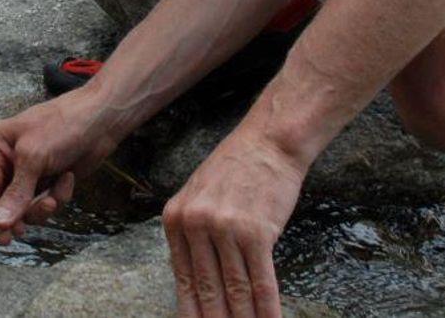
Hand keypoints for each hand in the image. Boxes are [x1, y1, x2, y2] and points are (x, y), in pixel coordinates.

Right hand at [0, 92, 114, 241]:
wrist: (101, 120)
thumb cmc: (63, 126)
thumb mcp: (34, 157)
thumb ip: (16, 192)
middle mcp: (10, 161)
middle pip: (4, 203)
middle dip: (19, 213)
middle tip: (24, 230)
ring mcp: (31, 173)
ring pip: (26, 208)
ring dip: (42, 207)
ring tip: (55, 197)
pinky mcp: (50, 181)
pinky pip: (47, 203)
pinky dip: (59, 197)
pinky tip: (68, 179)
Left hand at [163, 126, 305, 317]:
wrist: (268, 143)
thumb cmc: (236, 170)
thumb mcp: (198, 197)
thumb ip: (192, 236)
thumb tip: (197, 285)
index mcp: (175, 219)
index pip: (183, 281)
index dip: (193, 314)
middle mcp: (195, 225)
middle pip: (208, 291)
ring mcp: (224, 229)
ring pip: (235, 292)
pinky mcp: (255, 233)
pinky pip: (261, 283)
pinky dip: (267, 311)